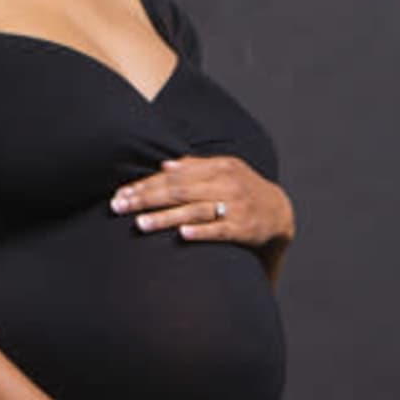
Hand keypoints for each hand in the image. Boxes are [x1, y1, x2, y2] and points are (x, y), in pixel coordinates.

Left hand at [109, 156, 290, 249]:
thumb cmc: (242, 190)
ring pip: (195, 211)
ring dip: (166, 217)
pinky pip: (220, 230)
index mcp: (218, 167)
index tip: (121, 193)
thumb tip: (165, 165)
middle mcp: (227, 184)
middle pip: (179, 191)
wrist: (279, 213)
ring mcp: (236, 206)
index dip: (145, 184)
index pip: (174, 175)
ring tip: (140, 224)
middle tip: (120, 207)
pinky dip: (201, 232)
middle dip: (146, 199)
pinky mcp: (244, 228)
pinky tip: (182, 235)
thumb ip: (196, 168)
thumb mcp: (224, 172)